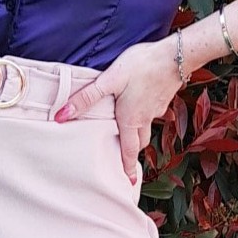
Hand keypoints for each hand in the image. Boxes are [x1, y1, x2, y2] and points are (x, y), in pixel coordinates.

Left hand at [52, 36, 182, 183]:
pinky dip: (145, 114)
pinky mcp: (163, 96)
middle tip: (124, 156)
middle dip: (131, 150)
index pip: (129, 151)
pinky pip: (153, 112)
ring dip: (138, 132)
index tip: (129, 182)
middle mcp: (146, 118)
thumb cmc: (141, 66)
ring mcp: (157, 108)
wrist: (176, 55)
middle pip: (139, 141)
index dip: (127, 167)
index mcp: (131, 119)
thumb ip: (86, 98)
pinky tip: (140, 102)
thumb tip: (61, 116)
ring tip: (128, 130)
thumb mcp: (109, 80)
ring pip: (146, 126)